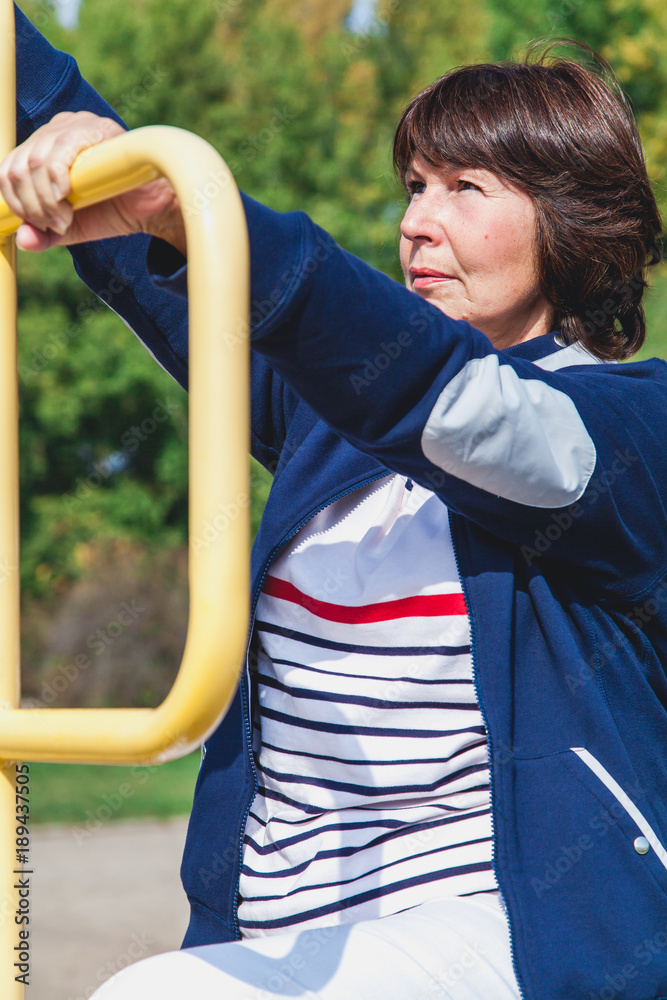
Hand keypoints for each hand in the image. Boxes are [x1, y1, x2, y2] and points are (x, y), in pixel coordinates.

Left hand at [0, 111, 185, 254]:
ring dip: (45, 200)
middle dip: (32, 206)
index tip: (42, 225)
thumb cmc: (112, 211)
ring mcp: (73, 125)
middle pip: (17, 166)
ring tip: (66, 218)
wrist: (152, 209)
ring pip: (34, 162)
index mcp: (44, 148)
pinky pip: (58, 153)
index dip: (16, 202)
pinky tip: (69, 198)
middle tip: (56, 225)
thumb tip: (22, 238)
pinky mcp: (92, 128)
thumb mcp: (69, 228)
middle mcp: (54, 130)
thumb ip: (43, 234)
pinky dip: (56, 182)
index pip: (8, 168)